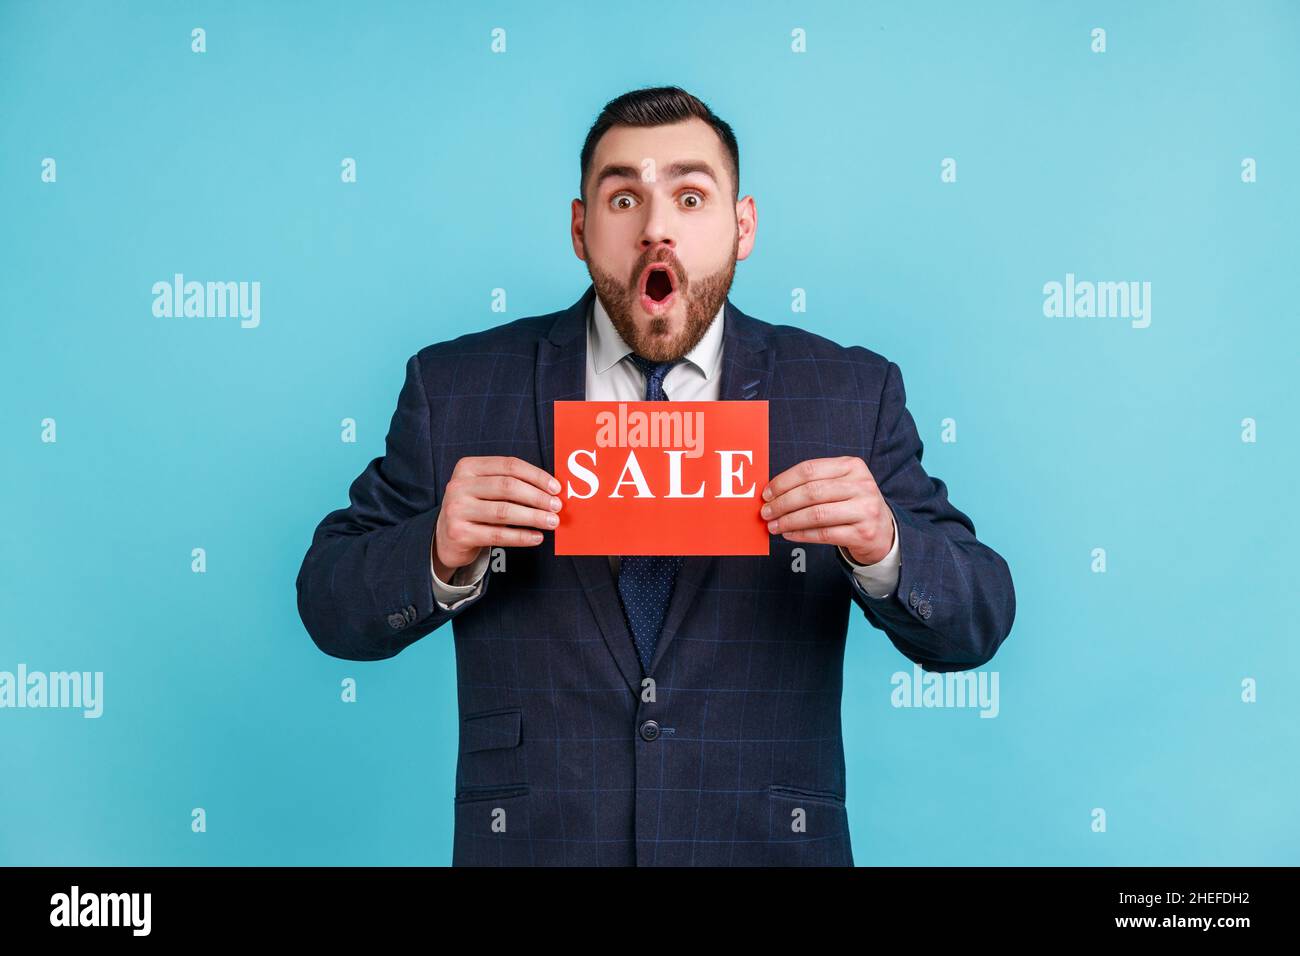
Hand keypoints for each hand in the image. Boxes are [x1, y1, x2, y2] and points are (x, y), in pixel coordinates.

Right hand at [433, 456, 562, 579]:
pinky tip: (536, 537)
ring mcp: (457, 510)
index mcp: (468, 467)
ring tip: (552, 522)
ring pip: (504, 511)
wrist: (445, 538)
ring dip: (533, 517)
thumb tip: (551, 491)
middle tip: (557, 506)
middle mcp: (459, 486)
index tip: (556, 488)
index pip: (509, 465)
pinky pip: (497, 535)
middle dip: (537, 497)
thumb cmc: (475, 510)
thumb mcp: (485, 490)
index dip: (536, 475)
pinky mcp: (459, 533)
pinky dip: (521, 537)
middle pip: (508, 487)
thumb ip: (511, 485)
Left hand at [760, 456, 894, 564]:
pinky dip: (802, 534)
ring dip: (789, 521)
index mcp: (852, 466)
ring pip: (817, 514)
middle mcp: (862, 485)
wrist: (883, 531)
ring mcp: (865, 510)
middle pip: (811, 492)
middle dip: (782, 503)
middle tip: (766, 512)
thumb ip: (813, 482)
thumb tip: (773, 492)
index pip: (810, 469)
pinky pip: (824, 534)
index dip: (783, 481)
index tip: (767, 493)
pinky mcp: (863, 533)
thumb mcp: (841, 484)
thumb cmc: (852, 504)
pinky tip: (789, 534)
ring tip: (774, 526)